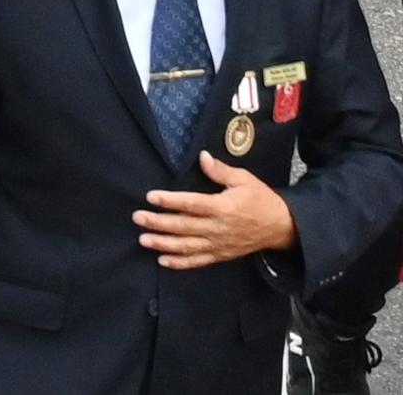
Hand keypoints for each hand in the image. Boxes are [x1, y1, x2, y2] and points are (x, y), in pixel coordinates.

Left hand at [138, 152, 296, 266]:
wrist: (282, 227)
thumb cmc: (261, 200)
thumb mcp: (244, 180)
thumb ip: (221, 170)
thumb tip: (202, 157)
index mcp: (224, 208)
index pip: (193, 204)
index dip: (171, 201)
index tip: (151, 197)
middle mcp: (219, 228)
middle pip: (185, 226)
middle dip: (159, 223)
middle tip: (137, 217)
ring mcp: (220, 244)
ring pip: (188, 246)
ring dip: (164, 244)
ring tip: (144, 240)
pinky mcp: (222, 255)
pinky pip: (199, 261)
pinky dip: (181, 263)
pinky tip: (163, 260)